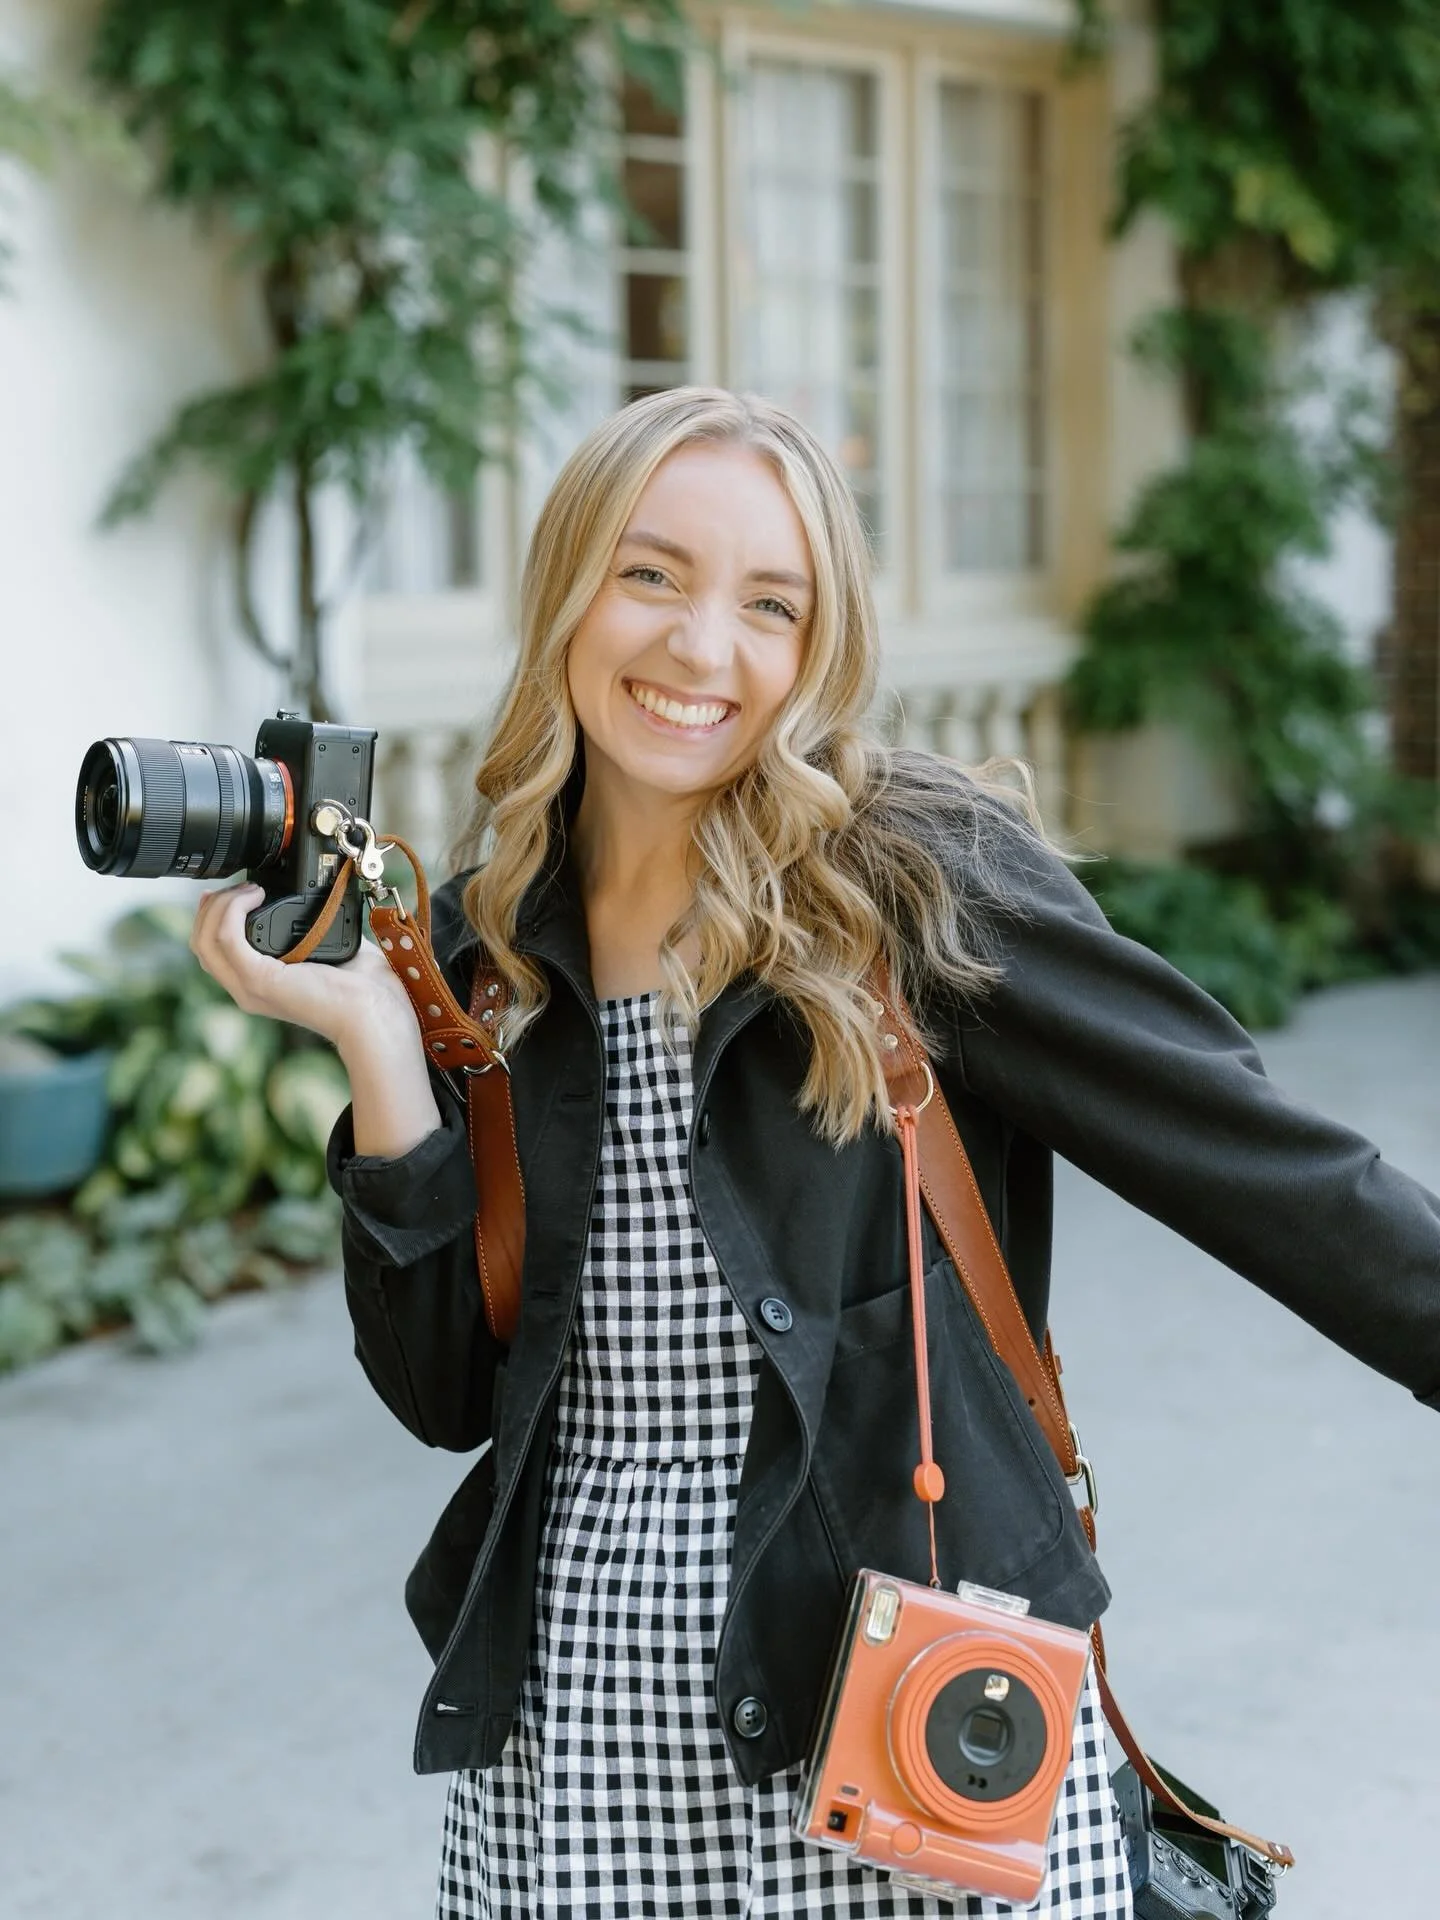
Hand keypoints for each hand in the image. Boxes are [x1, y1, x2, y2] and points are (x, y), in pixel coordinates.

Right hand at [189, 881, 421, 1059]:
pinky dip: (233, 909)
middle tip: (243, 887)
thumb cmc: (366, 989)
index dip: (214, 918)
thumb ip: (315, 931)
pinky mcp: (260, 980)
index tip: (234, 891)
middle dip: (213, 907)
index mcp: (260, 985)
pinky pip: (226, 937)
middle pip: (201, 943)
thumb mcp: (332, 951)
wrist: (377, 1013)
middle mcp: (247, 990)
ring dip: (221, 904)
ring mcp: (249, 987)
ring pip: (205, 939)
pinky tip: (256, 895)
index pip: (213, 951)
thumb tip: (317, 898)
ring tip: (250, 889)